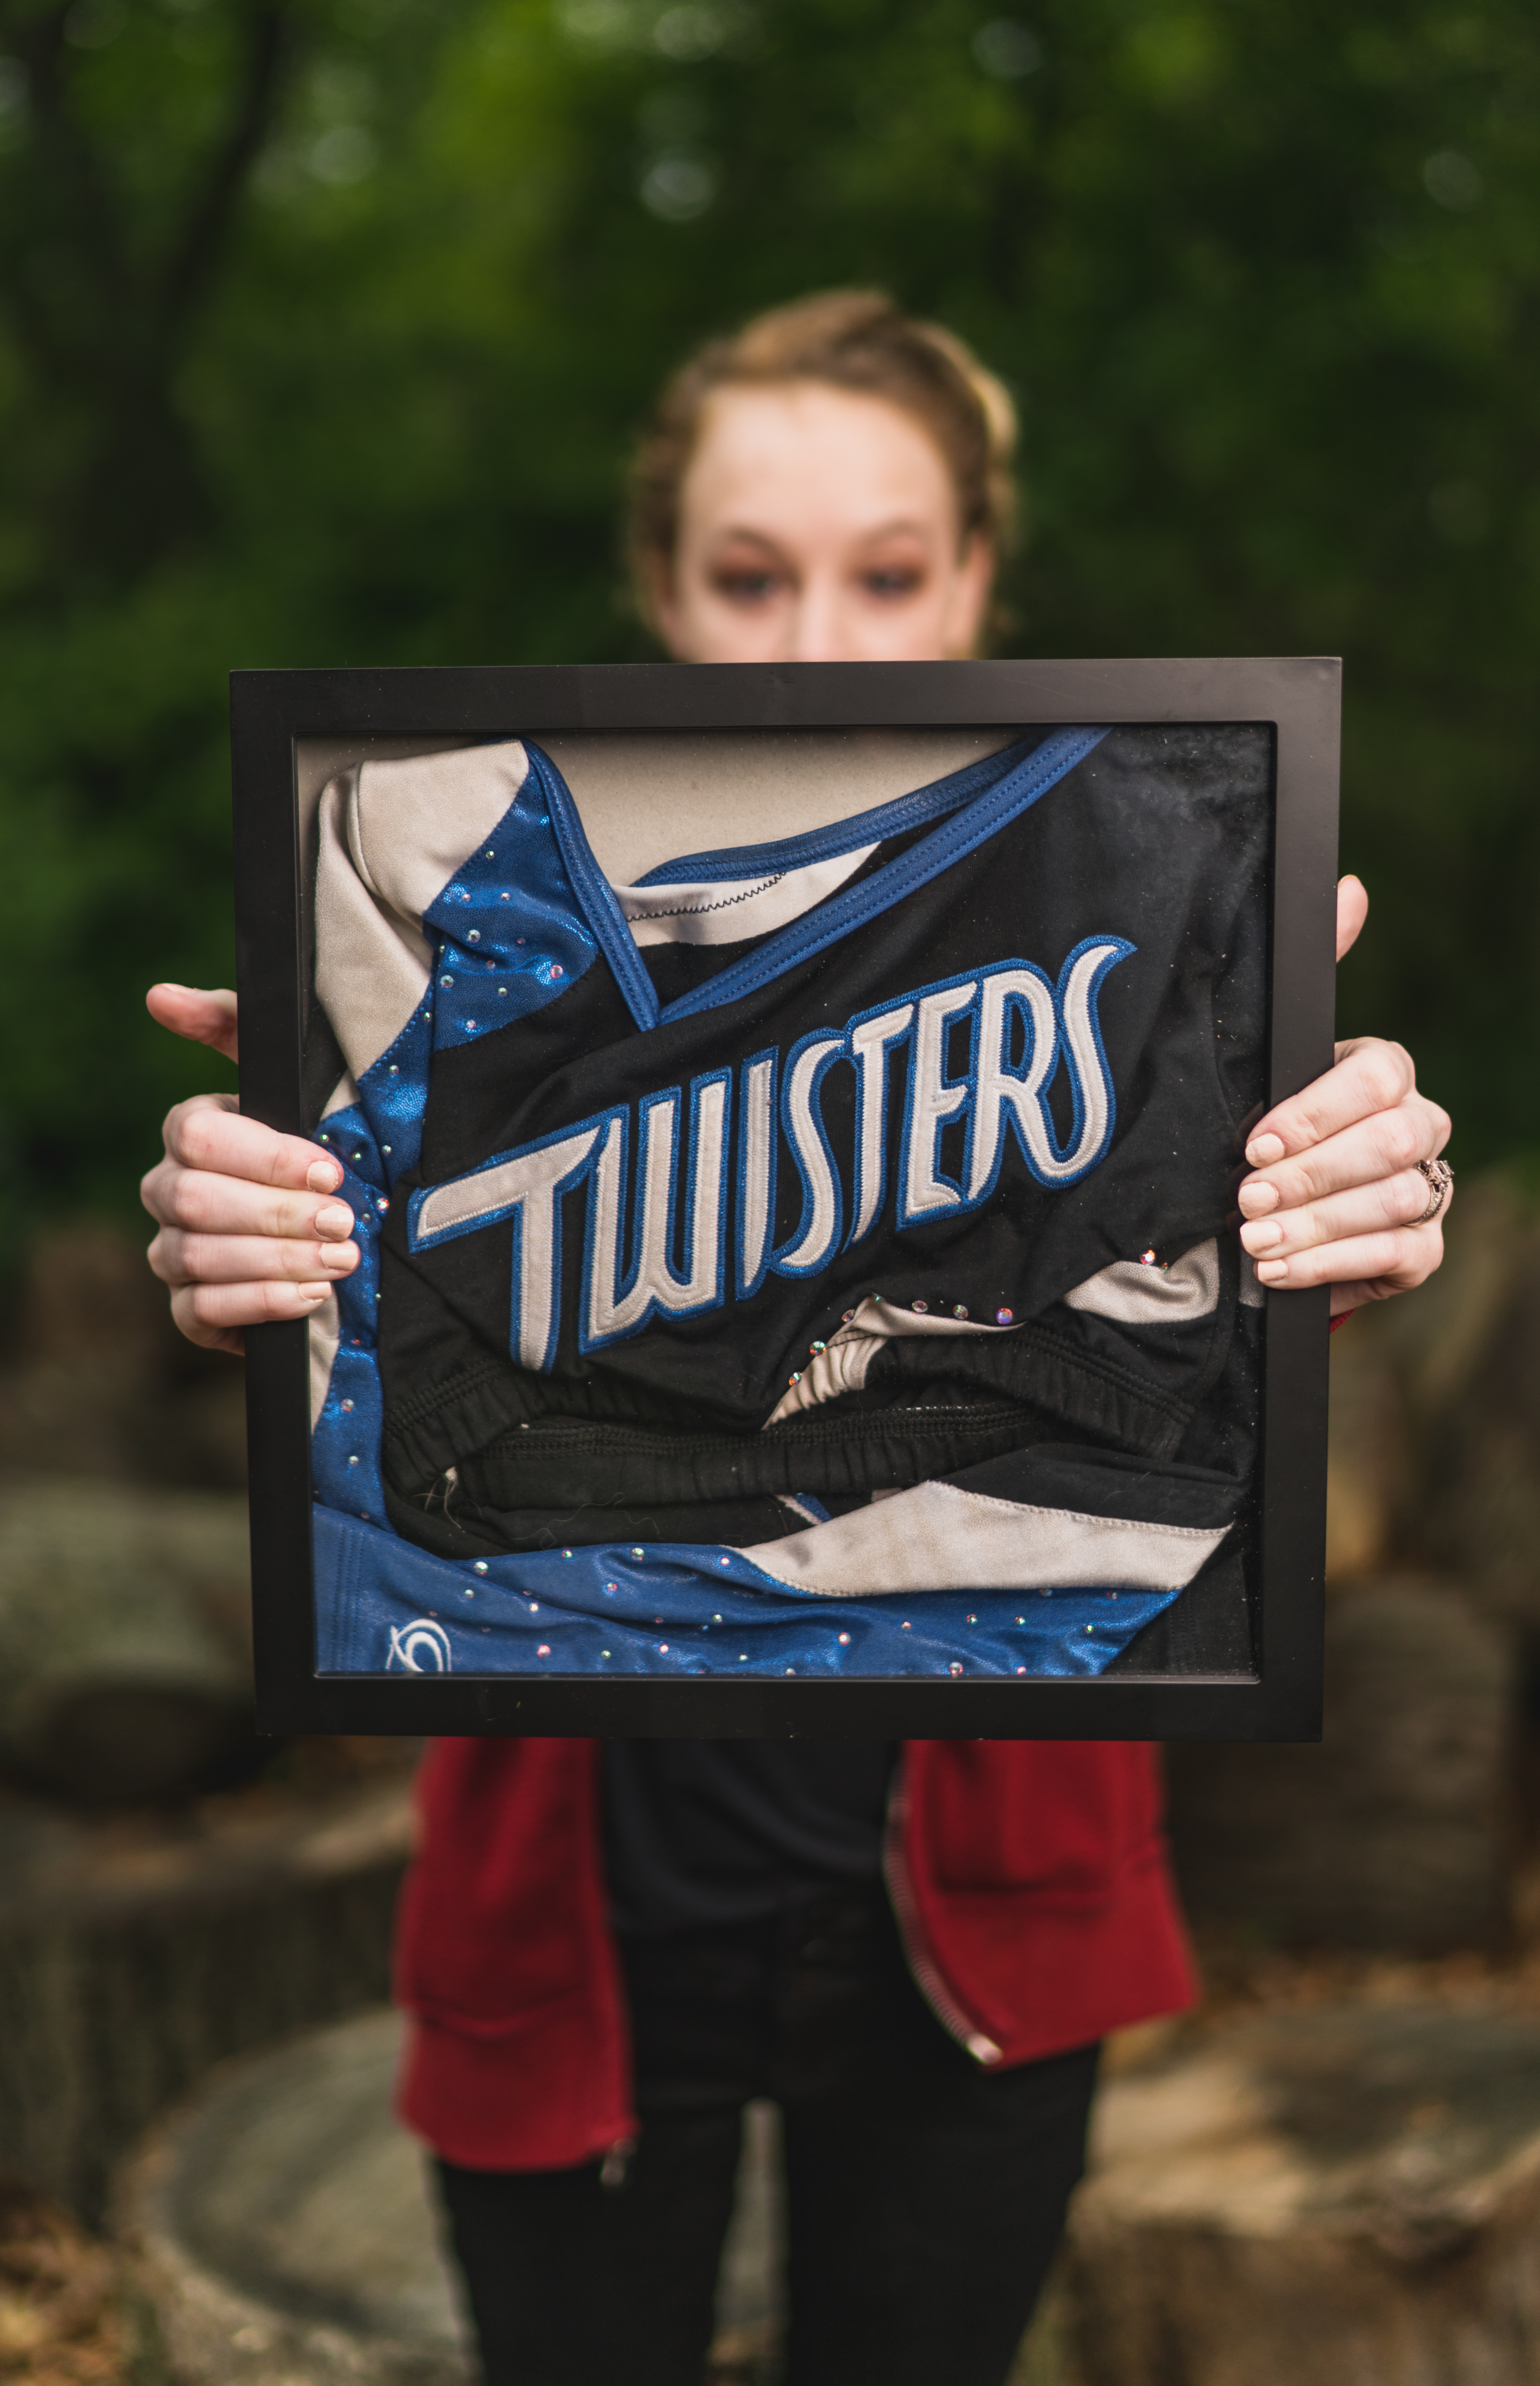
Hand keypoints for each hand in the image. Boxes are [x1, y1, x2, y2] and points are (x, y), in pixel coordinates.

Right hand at [141, 986, 358, 1354]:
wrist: (341, 1228)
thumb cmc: (316, 1142)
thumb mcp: (292, 1075)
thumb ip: (232, 1024)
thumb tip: (161, 997)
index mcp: (189, 1134)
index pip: (199, 1139)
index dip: (266, 1157)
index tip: (329, 1169)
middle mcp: (167, 1191)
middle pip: (198, 1202)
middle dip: (278, 1214)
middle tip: (343, 1222)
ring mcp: (172, 1252)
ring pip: (200, 1257)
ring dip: (278, 1261)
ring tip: (340, 1259)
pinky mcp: (190, 1309)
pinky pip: (201, 1312)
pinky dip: (259, 1304)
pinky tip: (310, 1297)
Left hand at [1235, 879, 1450, 1315]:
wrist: (1267, 1208)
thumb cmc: (1269, 1126)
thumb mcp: (1270, 1059)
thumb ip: (1310, 977)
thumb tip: (1349, 887)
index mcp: (1385, 1074)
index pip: (1378, 1077)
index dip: (1318, 1112)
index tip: (1257, 1141)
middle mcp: (1418, 1126)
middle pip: (1390, 1142)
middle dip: (1312, 1173)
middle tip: (1247, 1197)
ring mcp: (1426, 1188)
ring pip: (1391, 1200)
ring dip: (1315, 1225)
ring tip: (1253, 1239)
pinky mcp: (1420, 1247)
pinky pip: (1395, 1254)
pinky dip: (1331, 1263)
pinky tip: (1278, 1269)